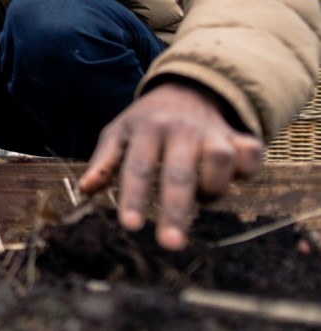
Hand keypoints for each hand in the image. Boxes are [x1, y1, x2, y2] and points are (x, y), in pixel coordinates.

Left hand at [78, 81, 262, 250]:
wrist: (185, 89)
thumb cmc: (146, 120)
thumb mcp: (118, 131)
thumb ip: (103, 160)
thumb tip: (84, 190)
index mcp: (146, 129)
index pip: (137, 167)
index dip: (134, 197)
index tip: (131, 227)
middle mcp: (180, 129)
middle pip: (179, 173)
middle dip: (175, 210)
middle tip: (170, 245)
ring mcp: (212, 131)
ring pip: (219, 160)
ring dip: (212, 187)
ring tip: (202, 197)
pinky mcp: (239, 136)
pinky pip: (250, 154)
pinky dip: (247, 170)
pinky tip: (234, 178)